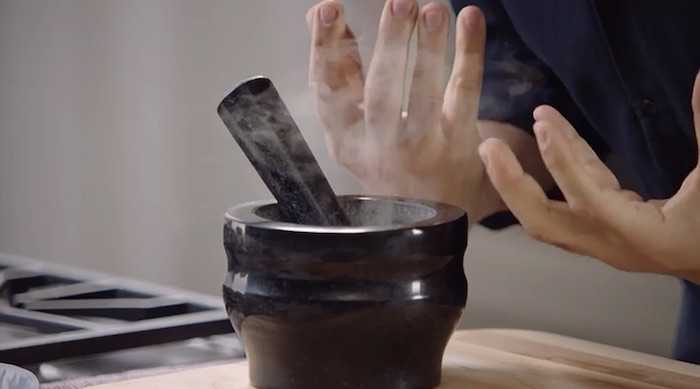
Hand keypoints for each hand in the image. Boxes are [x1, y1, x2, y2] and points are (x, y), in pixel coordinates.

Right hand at [306, 0, 501, 221]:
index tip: (328, 10)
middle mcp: (380, 147)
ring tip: (433, 8)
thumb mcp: (353, 125)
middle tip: (398, 3)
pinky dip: (469, 54)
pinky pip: (465, 94)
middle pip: (381, 94)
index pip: (328, 91)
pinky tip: (471, 19)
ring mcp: (422, 147)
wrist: (431, 209)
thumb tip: (319, 15)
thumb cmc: (388, 157)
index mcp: (346, 139)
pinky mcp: (458, 144)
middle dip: (388, 46)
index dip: (324, 49)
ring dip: (430, 48)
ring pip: (425, 94)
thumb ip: (338, 70)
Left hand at [479, 72, 699, 282]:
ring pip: (551, 215)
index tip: (543, 122)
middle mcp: (609, 244)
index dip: (563, 157)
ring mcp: (605, 243)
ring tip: (513, 138)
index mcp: (636, 235)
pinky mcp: (608, 235)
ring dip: (529, 178)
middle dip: (511, 184)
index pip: (587, 194)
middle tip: (488, 146)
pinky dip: (561, 175)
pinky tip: (556, 142)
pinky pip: (571, 206)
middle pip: (542, 220)